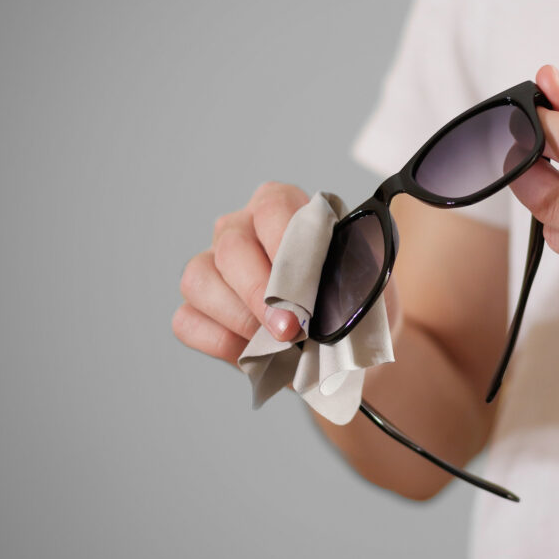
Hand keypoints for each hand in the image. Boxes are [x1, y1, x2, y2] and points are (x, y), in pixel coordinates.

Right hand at [173, 182, 402, 364]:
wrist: (348, 347)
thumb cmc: (355, 304)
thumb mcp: (368, 282)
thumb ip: (356, 271)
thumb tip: (343, 279)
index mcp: (282, 205)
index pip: (275, 209)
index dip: (288, 250)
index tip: (308, 290)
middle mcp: (240, 228)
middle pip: (233, 247)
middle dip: (262, 293)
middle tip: (292, 329)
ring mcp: (212, 266)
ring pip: (200, 280)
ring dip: (240, 318)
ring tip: (276, 343)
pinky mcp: (198, 308)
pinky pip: (189, 320)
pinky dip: (222, 341)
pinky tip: (254, 352)